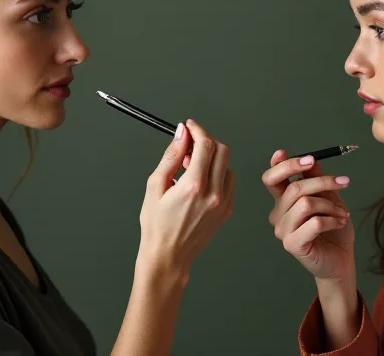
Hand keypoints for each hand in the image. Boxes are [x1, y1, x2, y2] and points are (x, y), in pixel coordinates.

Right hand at [137, 119, 233, 280]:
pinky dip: (217, 173)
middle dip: (206, 140)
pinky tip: (201, 180)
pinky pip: (229, 181)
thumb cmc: (157, 226)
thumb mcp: (155, 186)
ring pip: (227, 164)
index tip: (189, 127)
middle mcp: (213, 193)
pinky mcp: (228, 210)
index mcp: (194, 186)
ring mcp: (224, 202)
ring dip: (211, 158)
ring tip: (191, 167)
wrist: (168, 255)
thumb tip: (181, 135)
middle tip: (189, 145)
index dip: (197, 130)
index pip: (205, 144)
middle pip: (221, 150)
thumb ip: (171, 157)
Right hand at [262, 149, 355, 282]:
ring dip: (330, 205)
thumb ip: (317, 181)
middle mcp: (278, 215)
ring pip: (305, 204)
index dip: (282, 165)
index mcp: (283, 201)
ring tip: (342, 213)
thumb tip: (313, 162)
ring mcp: (283, 231)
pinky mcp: (292, 244)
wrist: (341, 260)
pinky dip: (332, 220)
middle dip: (322, 181)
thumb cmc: (333, 230)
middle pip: (294, 188)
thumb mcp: (329, 199)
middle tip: (344, 182)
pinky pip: (314, 223)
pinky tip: (340, 223)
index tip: (305, 158)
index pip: (272, 179)